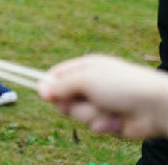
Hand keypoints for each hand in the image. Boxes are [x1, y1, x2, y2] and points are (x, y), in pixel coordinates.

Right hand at [39, 54, 167, 140]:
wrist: (153, 106)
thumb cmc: (121, 85)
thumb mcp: (85, 79)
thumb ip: (61, 85)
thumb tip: (40, 89)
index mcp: (85, 68)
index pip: (57, 75)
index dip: (49, 85)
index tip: (43, 95)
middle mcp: (91, 85)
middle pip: (64, 98)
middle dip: (70, 104)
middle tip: (81, 101)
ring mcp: (100, 104)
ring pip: (78, 114)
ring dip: (90, 114)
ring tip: (107, 109)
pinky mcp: (108, 121)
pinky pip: (94, 126)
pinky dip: (103, 124)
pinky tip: (116, 121)